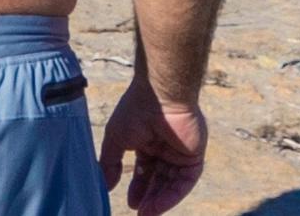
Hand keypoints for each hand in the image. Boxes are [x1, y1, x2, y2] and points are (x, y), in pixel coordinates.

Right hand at [102, 77, 209, 213]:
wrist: (160, 96)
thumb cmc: (136, 111)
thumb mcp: (115, 138)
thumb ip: (110, 163)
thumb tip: (105, 186)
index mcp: (148, 140)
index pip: (145, 170)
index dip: (138, 187)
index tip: (131, 202)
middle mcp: (165, 147)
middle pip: (159, 179)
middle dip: (149, 197)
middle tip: (140, 214)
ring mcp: (180, 152)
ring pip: (171, 183)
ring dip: (159, 201)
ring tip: (146, 214)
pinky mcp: (194, 156)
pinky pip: (184, 181)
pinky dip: (172, 196)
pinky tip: (157, 206)